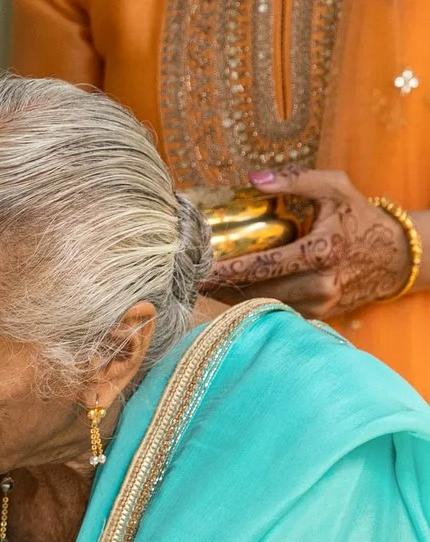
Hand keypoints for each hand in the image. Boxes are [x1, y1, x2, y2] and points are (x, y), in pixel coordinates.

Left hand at [207, 170, 413, 318]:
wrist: (393, 256)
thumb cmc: (359, 217)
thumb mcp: (334, 188)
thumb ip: (296, 180)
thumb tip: (253, 179)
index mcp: (323, 250)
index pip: (265, 265)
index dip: (229, 270)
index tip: (201, 271)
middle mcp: (321, 283)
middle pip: (258, 290)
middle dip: (224, 286)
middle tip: (194, 278)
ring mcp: (319, 303)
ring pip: (265, 305)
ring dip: (234, 297)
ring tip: (208, 286)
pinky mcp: (317, 316)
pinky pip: (277, 310)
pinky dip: (255, 302)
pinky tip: (235, 292)